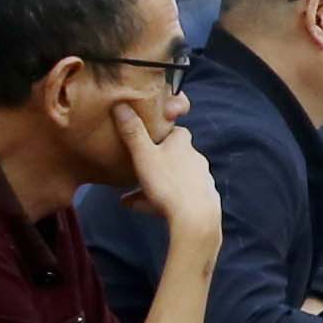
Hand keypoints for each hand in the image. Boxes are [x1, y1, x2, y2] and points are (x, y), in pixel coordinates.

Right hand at [116, 102, 220, 245]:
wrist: (195, 218)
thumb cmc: (168, 184)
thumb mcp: (144, 155)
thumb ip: (132, 132)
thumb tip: (121, 105)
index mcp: (183, 143)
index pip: (174, 130)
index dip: (160, 133)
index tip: (146, 137)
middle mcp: (195, 158)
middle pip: (172, 156)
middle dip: (154, 162)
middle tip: (134, 168)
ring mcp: (200, 180)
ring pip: (172, 179)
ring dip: (153, 184)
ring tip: (129, 196)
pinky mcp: (201, 200)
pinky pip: (176, 198)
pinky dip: (159, 201)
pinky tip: (140, 209)